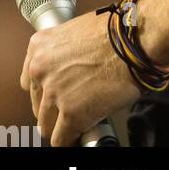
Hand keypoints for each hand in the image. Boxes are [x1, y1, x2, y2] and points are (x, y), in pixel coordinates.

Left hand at [20, 12, 141, 146]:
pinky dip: (71, 138)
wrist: (138, 37)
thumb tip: (71, 69)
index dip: (47, 89)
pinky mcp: (71, 114)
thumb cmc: (118, 29)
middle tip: (74, 104)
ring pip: (47, 125)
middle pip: (38, 104)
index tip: (56, 94)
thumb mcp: (79, 30)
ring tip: (81, 116)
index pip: (30, 82)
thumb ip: (65, 52)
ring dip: (62, 123)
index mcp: (40, 47)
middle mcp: (41, 70)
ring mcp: (54, 93)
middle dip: (54, 107)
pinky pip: (61, 139)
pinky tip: (82, 130)